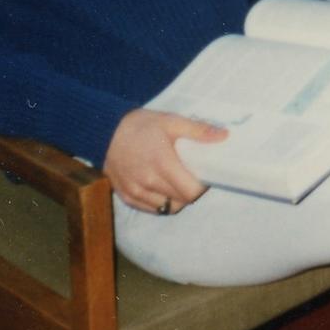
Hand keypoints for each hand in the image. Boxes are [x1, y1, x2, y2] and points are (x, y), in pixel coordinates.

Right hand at [104, 108, 225, 214]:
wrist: (105, 130)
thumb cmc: (141, 125)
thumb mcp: (171, 121)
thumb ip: (198, 131)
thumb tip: (224, 136)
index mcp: (161, 163)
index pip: (191, 192)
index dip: (202, 186)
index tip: (204, 175)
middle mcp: (148, 182)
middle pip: (181, 201)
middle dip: (191, 190)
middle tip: (192, 176)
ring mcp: (135, 192)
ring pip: (167, 208)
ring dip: (177, 198)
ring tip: (177, 181)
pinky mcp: (126, 196)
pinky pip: (151, 208)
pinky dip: (161, 201)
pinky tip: (162, 186)